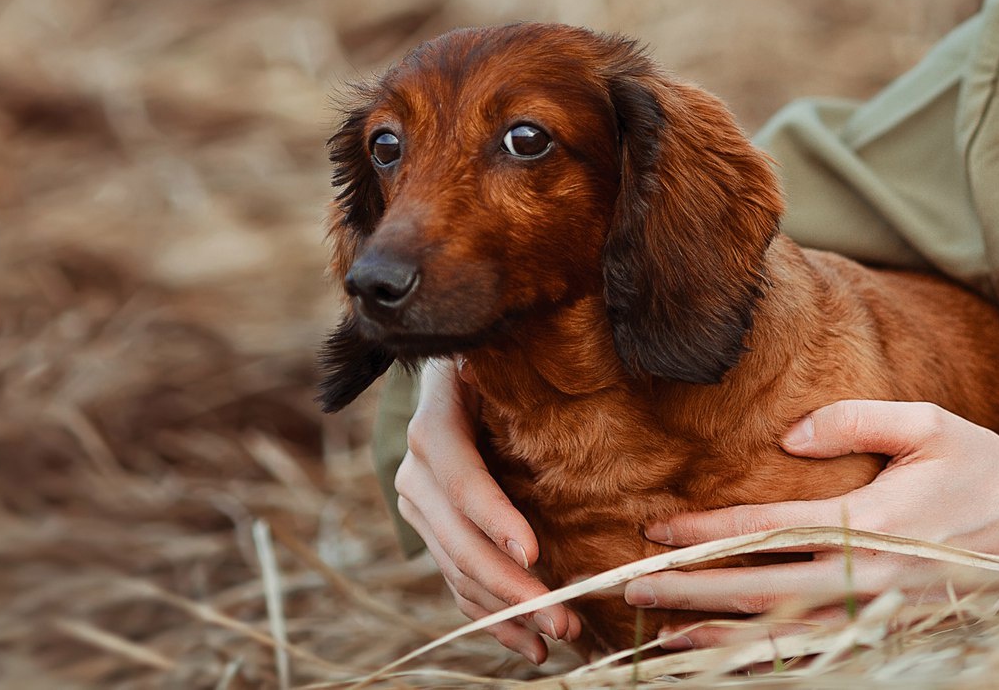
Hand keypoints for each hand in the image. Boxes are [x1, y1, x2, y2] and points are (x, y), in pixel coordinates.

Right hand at [394, 357, 581, 663]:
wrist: (453, 372)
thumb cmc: (493, 360)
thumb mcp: (496, 355)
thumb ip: (520, 373)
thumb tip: (581, 377)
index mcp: (433, 427)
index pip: (461, 480)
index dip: (494, 518)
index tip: (533, 553)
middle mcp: (417, 473)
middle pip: (460, 541)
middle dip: (512, 586)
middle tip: (562, 618)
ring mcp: (419, 509)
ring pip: (458, 572)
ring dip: (507, 611)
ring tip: (556, 636)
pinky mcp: (431, 535)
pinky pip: (457, 585)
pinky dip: (491, 617)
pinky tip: (527, 642)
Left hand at [622, 400, 998, 646]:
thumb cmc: (985, 470)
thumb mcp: (930, 423)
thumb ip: (856, 419)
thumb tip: (788, 435)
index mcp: (872, 521)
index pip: (770, 529)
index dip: (709, 530)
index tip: (660, 524)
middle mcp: (866, 578)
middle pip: (758, 592)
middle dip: (688, 590)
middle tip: (627, 585)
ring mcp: (876, 616)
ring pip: (778, 636)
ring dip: (713, 639)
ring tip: (656, 635)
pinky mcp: (886, 634)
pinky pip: (813, 655)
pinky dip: (764, 659)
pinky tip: (727, 657)